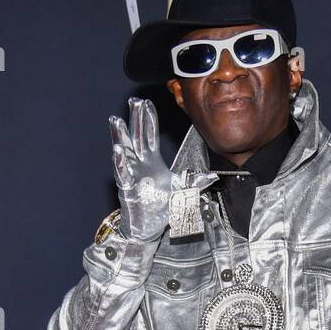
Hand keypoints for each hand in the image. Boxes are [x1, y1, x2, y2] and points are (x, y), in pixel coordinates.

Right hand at [108, 97, 217, 241]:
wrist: (149, 228)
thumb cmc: (161, 207)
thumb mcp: (181, 192)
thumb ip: (195, 182)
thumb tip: (214, 176)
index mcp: (152, 162)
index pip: (150, 136)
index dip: (149, 120)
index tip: (147, 102)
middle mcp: (140, 164)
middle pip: (137, 137)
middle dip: (135, 119)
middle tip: (134, 101)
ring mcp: (131, 175)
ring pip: (124, 152)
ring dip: (120, 137)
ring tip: (116, 121)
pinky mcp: (126, 188)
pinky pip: (122, 173)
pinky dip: (119, 162)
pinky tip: (118, 150)